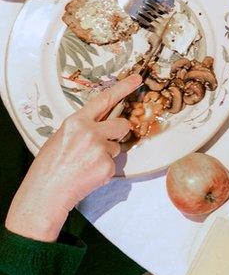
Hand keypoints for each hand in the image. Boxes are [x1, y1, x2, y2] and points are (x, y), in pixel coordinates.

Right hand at [5, 75, 140, 241]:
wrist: (45, 195)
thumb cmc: (49, 168)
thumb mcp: (60, 138)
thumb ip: (82, 128)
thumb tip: (101, 124)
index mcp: (76, 122)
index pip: (104, 100)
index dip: (123, 88)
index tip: (137, 79)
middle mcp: (90, 132)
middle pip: (122, 124)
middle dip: (119, 132)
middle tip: (103, 144)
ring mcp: (99, 149)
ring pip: (116, 147)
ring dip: (106, 155)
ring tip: (84, 165)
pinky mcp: (106, 166)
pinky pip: (113, 165)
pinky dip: (103, 171)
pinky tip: (87, 176)